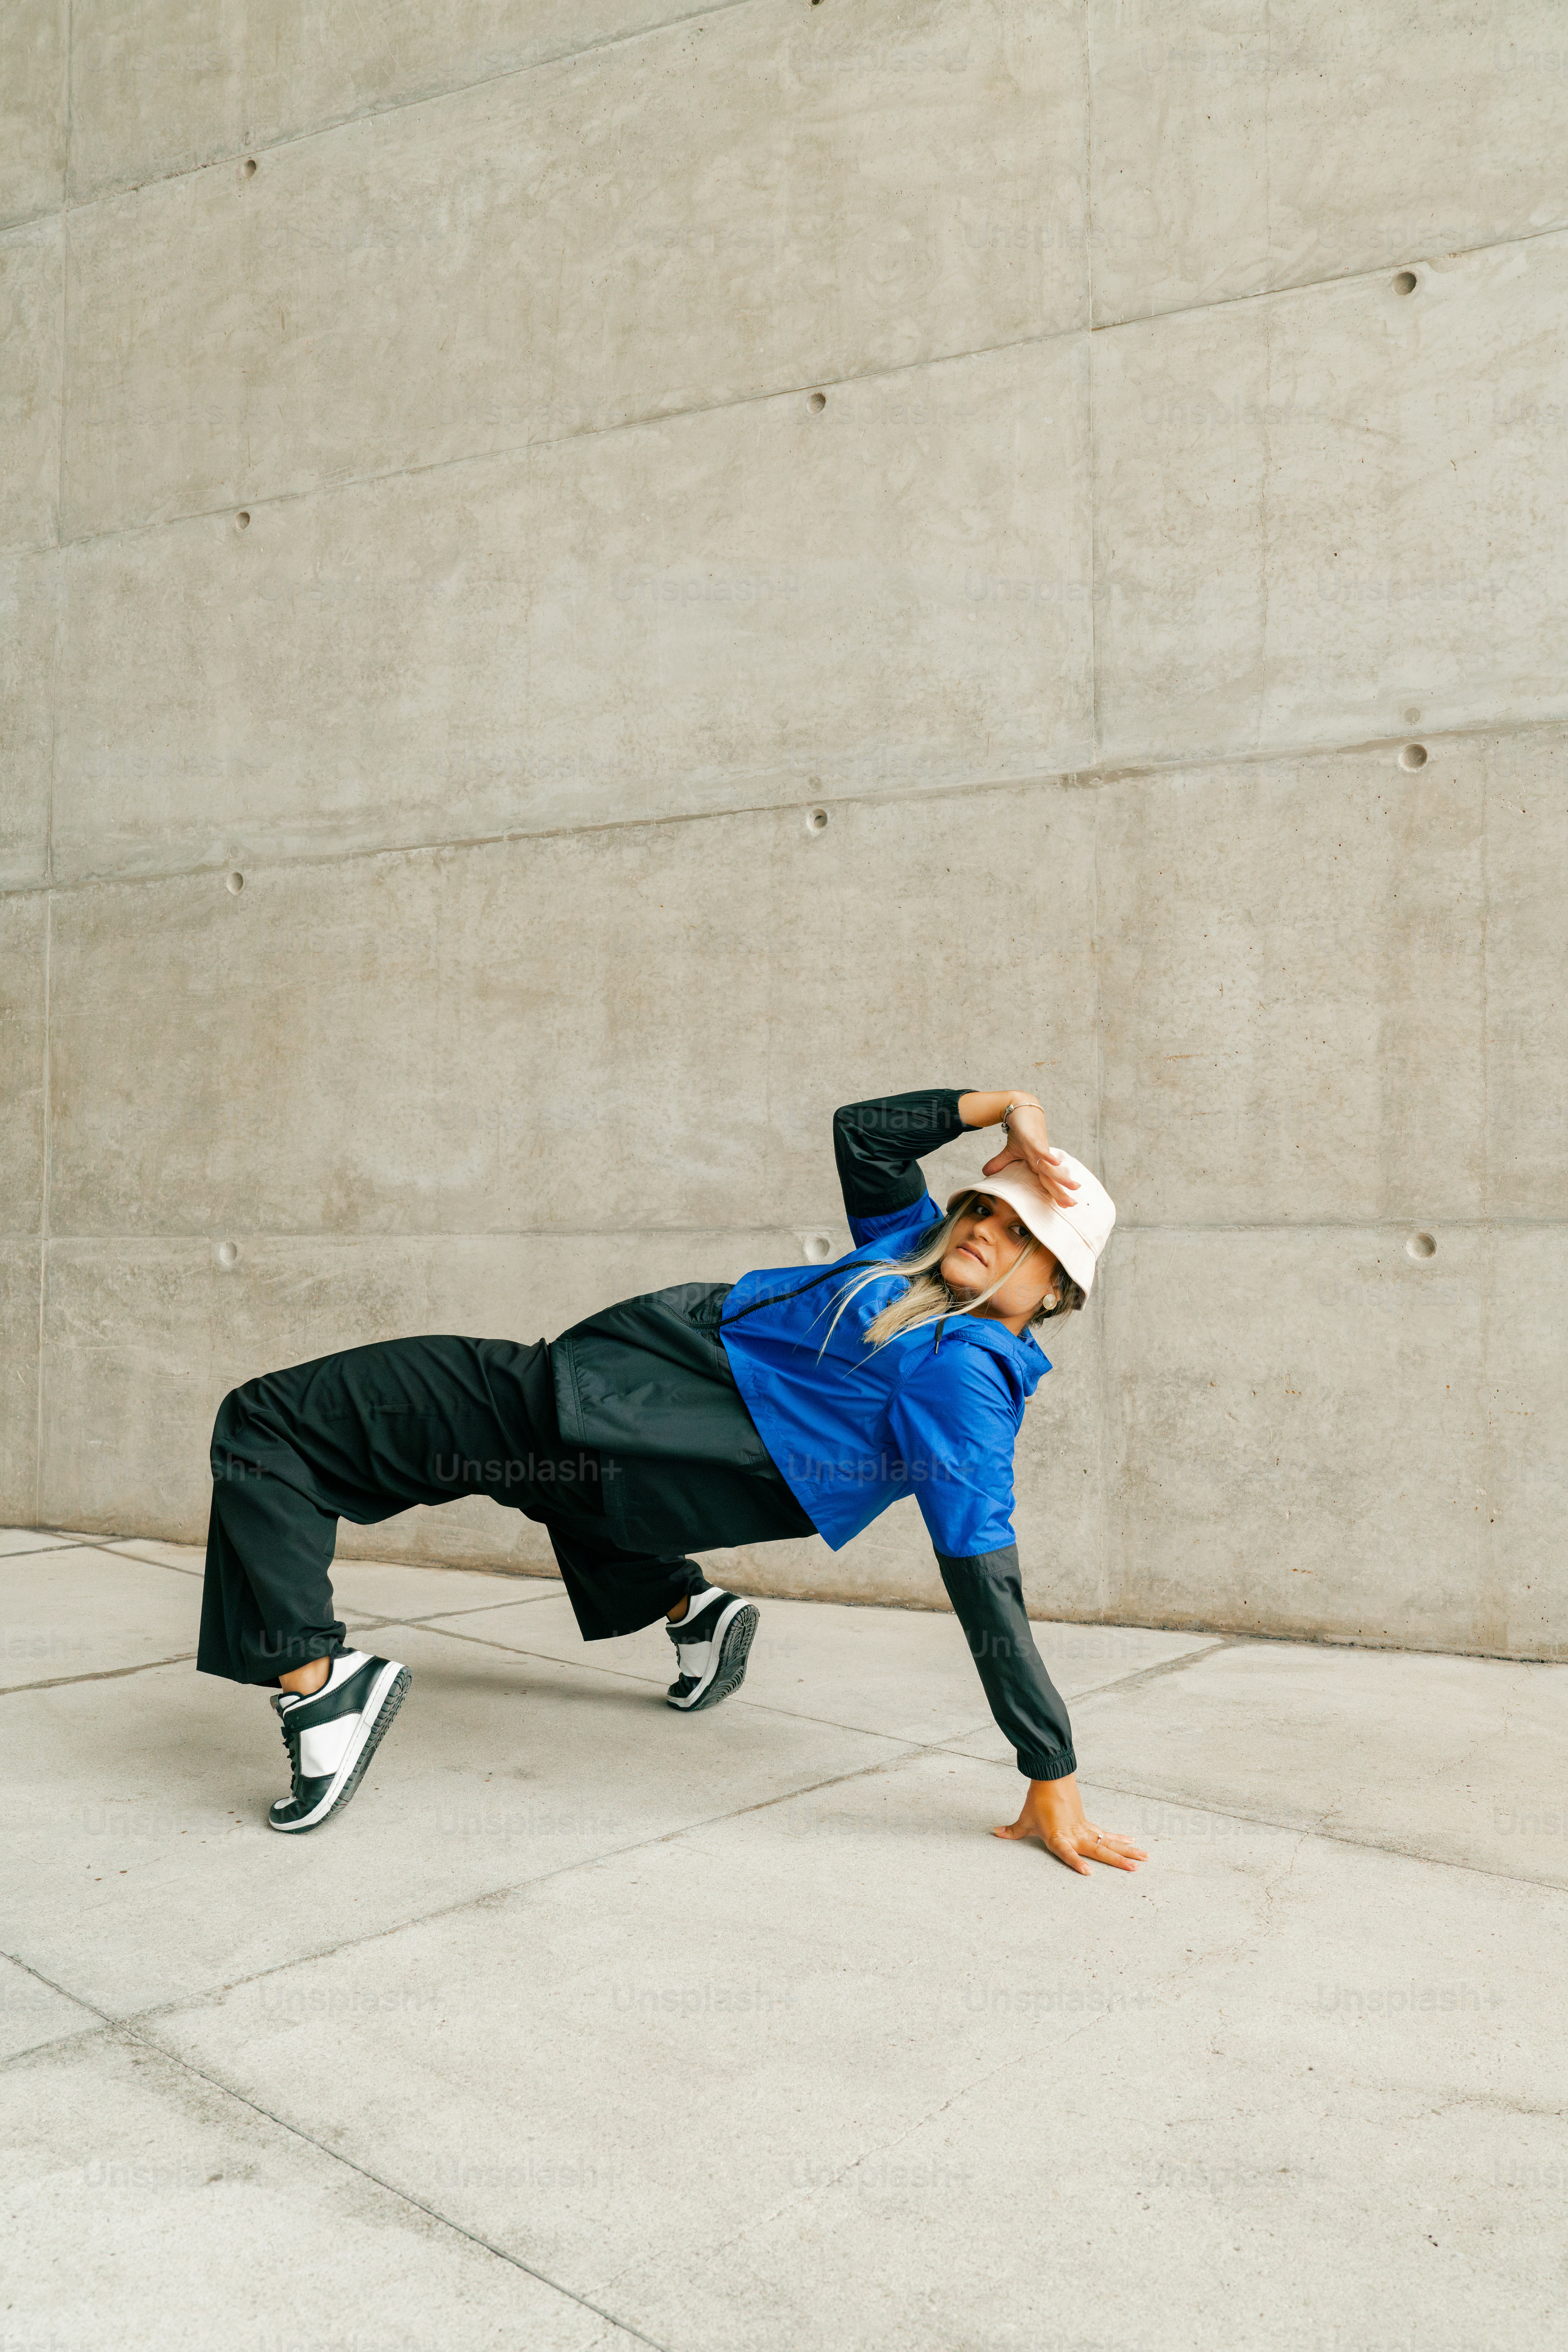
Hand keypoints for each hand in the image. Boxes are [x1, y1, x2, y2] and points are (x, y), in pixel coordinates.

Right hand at [980, 1101, 1079, 1210]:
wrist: (1020, 1108)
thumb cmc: (1020, 1130)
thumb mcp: (1008, 1151)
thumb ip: (1000, 1164)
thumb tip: (986, 1174)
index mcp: (1036, 1163)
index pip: (1047, 1182)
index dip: (1055, 1194)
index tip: (1065, 1206)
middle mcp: (1040, 1158)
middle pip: (1051, 1179)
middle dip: (1062, 1192)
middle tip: (1073, 1204)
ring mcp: (1038, 1149)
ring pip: (1050, 1167)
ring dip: (1061, 1177)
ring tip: (1073, 1187)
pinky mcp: (1033, 1139)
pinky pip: (1041, 1150)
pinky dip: (1048, 1157)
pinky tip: (1057, 1163)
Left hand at [993, 1774, 1147, 1874]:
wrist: (1051, 1778)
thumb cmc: (1038, 1801)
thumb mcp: (1024, 1820)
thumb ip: (1012, 1831)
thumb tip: (995, 1832)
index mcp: (1058, 1837)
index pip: (1067, 1852)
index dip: (1076, 1862)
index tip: (1088, 1872)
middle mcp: (1075, 1835)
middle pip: (1098, 1849)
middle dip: (1117, 1861)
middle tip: (1135, 1870)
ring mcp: (1084, 1829)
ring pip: (1108, 1842)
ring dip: (1126, 1851)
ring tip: (1144, 1858)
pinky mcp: (1087, 1823)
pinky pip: (1105, 1833)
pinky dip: (1119, 1838)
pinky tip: (1132, 1842)